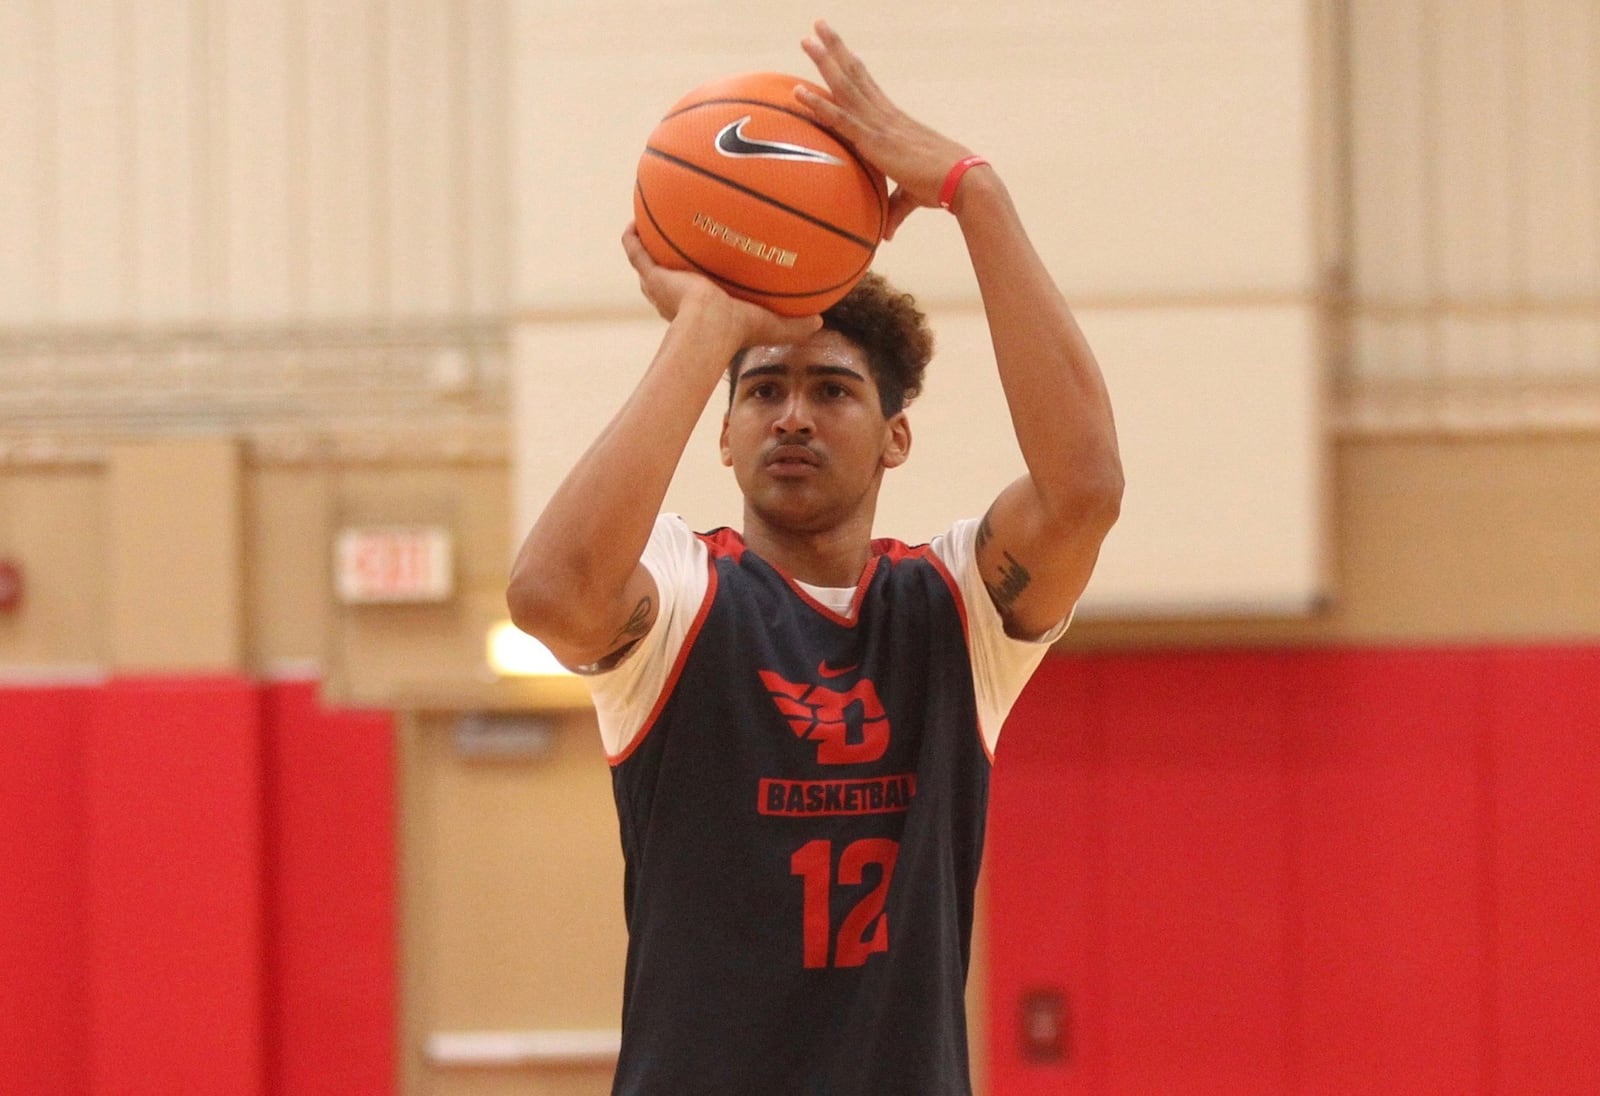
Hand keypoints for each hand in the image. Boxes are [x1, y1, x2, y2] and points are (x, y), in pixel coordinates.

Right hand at [622, 225, 821, 344]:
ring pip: (647, 260)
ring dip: (648, 241)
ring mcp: (660, 283)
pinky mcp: (651, 273)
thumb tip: (821, 322)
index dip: (695, 277)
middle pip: (666, 274)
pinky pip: (634, 249)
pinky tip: (636, 217)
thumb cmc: (738, 331)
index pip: (694, 290)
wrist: (709, 328)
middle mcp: (674, 295)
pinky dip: (633, 235)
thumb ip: (794, 324)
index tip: (704, 261)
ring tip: (651, 220)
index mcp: (698, 305)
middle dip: (669, 258)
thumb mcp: (771, 325)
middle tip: (679, 238)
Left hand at [795, 20, 975, 239]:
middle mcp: (885, 115)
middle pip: (854, 74)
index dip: (850, 65)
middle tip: (816, 26)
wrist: (962, 183)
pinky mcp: (875, 141)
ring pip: (845, 86)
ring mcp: (879, 125)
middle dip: (835, 49)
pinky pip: (840, 119)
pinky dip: (818, 106)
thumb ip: (893, 209)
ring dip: (824, 61)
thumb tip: (885, 233)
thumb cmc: (941, 189)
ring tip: (806, 38)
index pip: (867, 85)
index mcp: (893, 121)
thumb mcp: (910, 197)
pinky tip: (798, 92)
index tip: (837, 47)